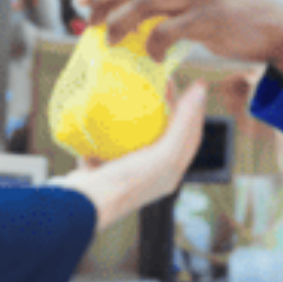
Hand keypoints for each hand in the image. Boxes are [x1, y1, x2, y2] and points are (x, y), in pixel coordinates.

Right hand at [52, 80, 207, 231]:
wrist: (82, 203)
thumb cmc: (126, 182)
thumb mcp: (163, 154)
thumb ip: (183, 124)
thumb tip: (200, 92)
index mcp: (169, 171)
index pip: (190, 134)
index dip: (195, 108)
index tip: (194, 83)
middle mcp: (150, 171)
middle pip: (164, 130)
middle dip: (168, 104)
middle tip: (163, 78)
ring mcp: (124, 167)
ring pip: (136, 133)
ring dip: (139, 110)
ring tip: (137, 86)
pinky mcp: (101, 164)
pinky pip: (108, 138)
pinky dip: (110, 121)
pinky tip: (107, 104)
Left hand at [87, 0, 282, 79]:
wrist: (277, 26)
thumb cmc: (234, 13)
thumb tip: (126, 5)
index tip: (85, 0)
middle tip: (93, 23)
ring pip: (142, 2)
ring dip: (119, 24)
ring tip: (113, 41)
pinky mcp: (208, 16)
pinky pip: (164, 30)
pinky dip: (151, 45)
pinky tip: (153, 56)